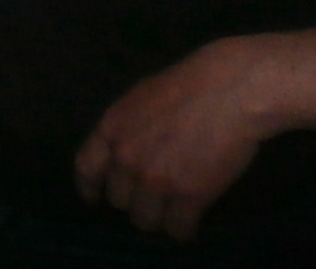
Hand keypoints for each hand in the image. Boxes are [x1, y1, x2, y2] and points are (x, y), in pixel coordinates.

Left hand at [74, 39, 269, 240]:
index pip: (86, 168)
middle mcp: (127, 157)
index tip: (94, 198)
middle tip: (153, 198)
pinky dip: (183, 230)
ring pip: (145, 219)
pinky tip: (189, 225)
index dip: (88, 187)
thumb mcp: (139, 98)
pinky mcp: (189, 195)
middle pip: (119, 199)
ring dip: (158, 218)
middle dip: (135, 201)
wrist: (228, 91)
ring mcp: (156, 178)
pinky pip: (177, 228)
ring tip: (172, 213)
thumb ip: (127, 127)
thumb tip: (125, 150)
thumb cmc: (188, 85)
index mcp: (112, 128)